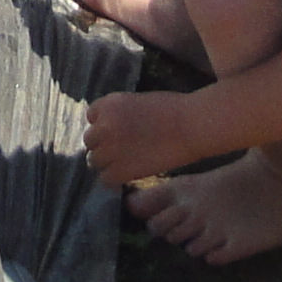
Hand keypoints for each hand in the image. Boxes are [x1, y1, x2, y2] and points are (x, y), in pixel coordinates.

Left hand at [84, 87, 203, 187]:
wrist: (191, 126)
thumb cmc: (173, 110)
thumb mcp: (138, 102)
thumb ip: (120, 114)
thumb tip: (111, 129)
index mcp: (108, 104)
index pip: (92, 117)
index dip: (105, 125)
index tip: (119, 131)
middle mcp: (104, 126)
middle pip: (90, 140)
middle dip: (103, 144)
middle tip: (121, 150)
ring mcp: (110, 149)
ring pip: (94, 161)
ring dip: (107, 162)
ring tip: (126, 163)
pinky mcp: (121, 170)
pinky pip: (106, 179)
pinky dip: (115, 179)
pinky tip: (128, 174)